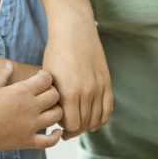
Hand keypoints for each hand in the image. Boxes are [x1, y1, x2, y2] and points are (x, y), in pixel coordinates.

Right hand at [0, 63, 62, 151]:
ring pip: (57, 116)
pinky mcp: (27, 141)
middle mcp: (30, 108)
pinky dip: (56, 136)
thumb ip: (2, 73)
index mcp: (22, 91)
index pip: (47, 80)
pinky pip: (49, 141)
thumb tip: (9, 64)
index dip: (46, 77)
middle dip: (53, 92)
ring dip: (57, 111)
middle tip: (46, 93)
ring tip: (50, 109)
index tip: (41, 78)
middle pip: (55, 96)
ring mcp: (30, 126)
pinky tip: (56, 131)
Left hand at [43, 13, 112, 139]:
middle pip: (84, 123)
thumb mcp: (49, 77)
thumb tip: (54, 117)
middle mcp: (86, 92)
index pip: (71, 125)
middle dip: (75, 128)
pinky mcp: (107, 81)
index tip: (58, 122)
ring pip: (96, 119)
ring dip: (87, 125)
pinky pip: (108, 109)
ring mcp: (98, 87)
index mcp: (68, 92)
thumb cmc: (56, 52)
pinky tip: (93, 123)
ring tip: (79, 124)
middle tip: (67, 127)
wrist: (74, 30)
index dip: (64, 127)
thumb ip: (53, 98)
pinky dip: (101, 119)